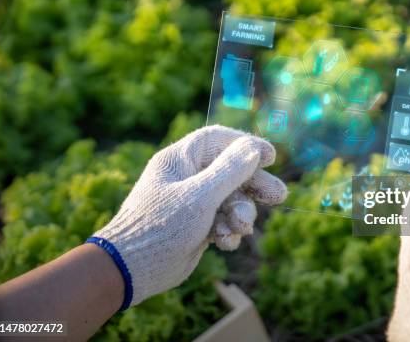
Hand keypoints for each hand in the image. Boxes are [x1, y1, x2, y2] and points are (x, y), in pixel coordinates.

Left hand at [87, 125, 287, 308]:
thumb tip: (252, 148)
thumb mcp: (200, 196)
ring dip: (241, 213)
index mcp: (180, 160)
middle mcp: (186, 177)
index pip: (218, 140)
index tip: (271, 156)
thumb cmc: (161, 226)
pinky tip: (224, 242)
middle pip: (231, 171)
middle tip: (279, 195)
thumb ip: (229, 171)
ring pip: (230, 199)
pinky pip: (222, 221)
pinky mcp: (196, 226)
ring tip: (241, 227)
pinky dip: (228, 230)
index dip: (246, 144)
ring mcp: (192, 202)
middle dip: (254, 185)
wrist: (131, 270)